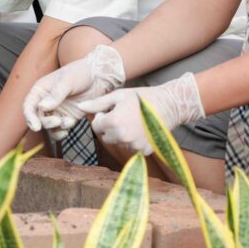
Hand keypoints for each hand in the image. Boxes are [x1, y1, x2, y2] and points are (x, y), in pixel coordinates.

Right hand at [23, 44, 124, 139]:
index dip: (29, 117)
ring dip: (56, 128)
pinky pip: (60, 129)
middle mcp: (46, 101)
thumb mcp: (67, 81)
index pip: (29, 106)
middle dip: (46, 123)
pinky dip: (62, 131)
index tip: (36, 127)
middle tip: (58, 121)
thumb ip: (55, 95)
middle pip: (38, 118)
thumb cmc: (81, 72)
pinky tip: (70, 126)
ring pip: (48, 126)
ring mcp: (57, 110)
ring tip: (68, 122)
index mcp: (41, 90)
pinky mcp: (67, 116)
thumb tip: (42, 107)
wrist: (99, 76)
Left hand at [78, 73, 204, 154]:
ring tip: (132, 120)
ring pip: (118, 143)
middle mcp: (122, 137)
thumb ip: (97, 104)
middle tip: (122, 114)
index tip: (110, 110)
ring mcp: (134, 146)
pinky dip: (132, 140)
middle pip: (106, 137)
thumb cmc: (142, 98)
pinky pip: (131, 148)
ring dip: (120, 134)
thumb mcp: (118, 96)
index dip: (101, 117)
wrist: (168, 105)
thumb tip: (80, 107)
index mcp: (114, 122)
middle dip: (109, 127)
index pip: (96, 126)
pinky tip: (140, 128)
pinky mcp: (144, 151)